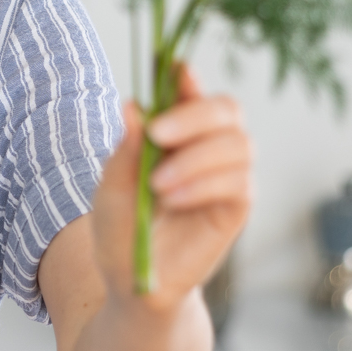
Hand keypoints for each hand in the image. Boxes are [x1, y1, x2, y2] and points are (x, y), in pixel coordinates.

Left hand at [91, 63, 251, 309]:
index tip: (174, 71)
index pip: (193, 92)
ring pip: (239, 144)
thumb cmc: (121, 227)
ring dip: (196, 158)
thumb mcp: (111, 188)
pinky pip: (240, 183)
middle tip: (156, 133)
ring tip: (157, 185)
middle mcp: (208, 147)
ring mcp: (227, 176)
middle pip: (228, 109)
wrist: (133, 279)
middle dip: (193, 114)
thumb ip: (126, 149)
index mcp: (176, 132)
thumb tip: (133, 105)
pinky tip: (173, 200)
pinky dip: (204, 185)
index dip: (188, 78)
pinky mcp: (237, 207)